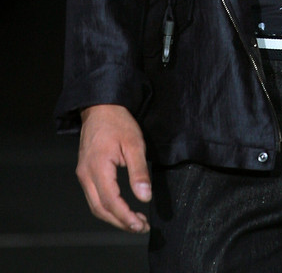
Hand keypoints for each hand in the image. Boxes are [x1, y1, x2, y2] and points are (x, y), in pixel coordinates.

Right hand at [76, 104, 151, 233]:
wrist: (100, 106)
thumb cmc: (119, 122)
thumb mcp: (134, 144)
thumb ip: (139, 172)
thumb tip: (145, 198)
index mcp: (97, 168)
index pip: (110, 201)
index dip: (125, 217)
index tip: (141, 225)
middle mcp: (85, 175)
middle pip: (100, 209)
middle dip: (121, 222)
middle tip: (141, 227)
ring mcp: (83, 174)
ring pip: (96, 206)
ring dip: (114, 217)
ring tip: (134, 221)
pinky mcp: (85, 172)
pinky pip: (94, 197)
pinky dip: (108, 207)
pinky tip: (122, 208)